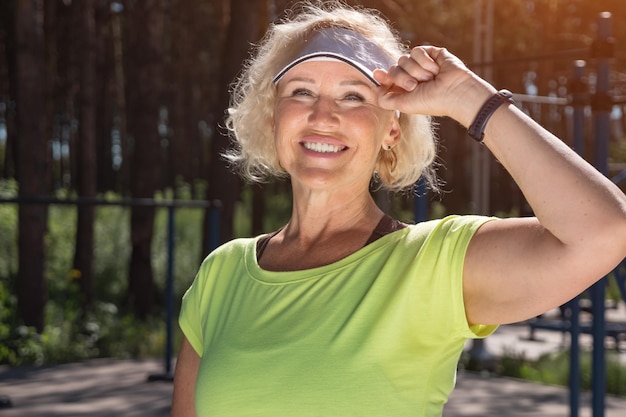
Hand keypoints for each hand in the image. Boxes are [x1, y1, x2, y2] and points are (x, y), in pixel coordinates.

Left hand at [374, 46, 493, 125]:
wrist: (454, 91)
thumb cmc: (431, 102)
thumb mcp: (404, 105)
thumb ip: (385, 100)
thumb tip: (375, 90)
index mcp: (405, 90)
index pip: (388, 79)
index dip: (381, 76)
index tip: (377, 74)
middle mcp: (412, 76)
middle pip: (393, 68)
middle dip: (403, 78)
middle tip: (416, 86)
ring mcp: (420, 64)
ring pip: (403, 59)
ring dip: (416, 71)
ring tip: (430, 78)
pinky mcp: (430, 53)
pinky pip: (416, 51)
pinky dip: (424, 61)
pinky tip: (435, 69)